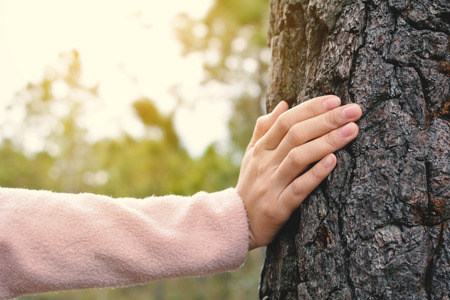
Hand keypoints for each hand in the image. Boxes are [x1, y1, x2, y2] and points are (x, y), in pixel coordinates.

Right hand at [236, 95, 361, 249]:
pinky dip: (316, 174)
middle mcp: (265, 163)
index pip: (285, 121)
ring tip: (351, 130)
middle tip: (353, 110)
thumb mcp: (251, 154)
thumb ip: (264, 128)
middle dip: (326, 120)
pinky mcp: (278, 206)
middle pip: (296, 135)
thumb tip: (283, 104)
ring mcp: (271, 184)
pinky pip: (299, 188)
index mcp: (261, 149)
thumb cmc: (250, 184)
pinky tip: (333, 161)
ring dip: (326, 142)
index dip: (310, 108)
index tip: (334, 100)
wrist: (237, 222)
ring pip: (299, 158)